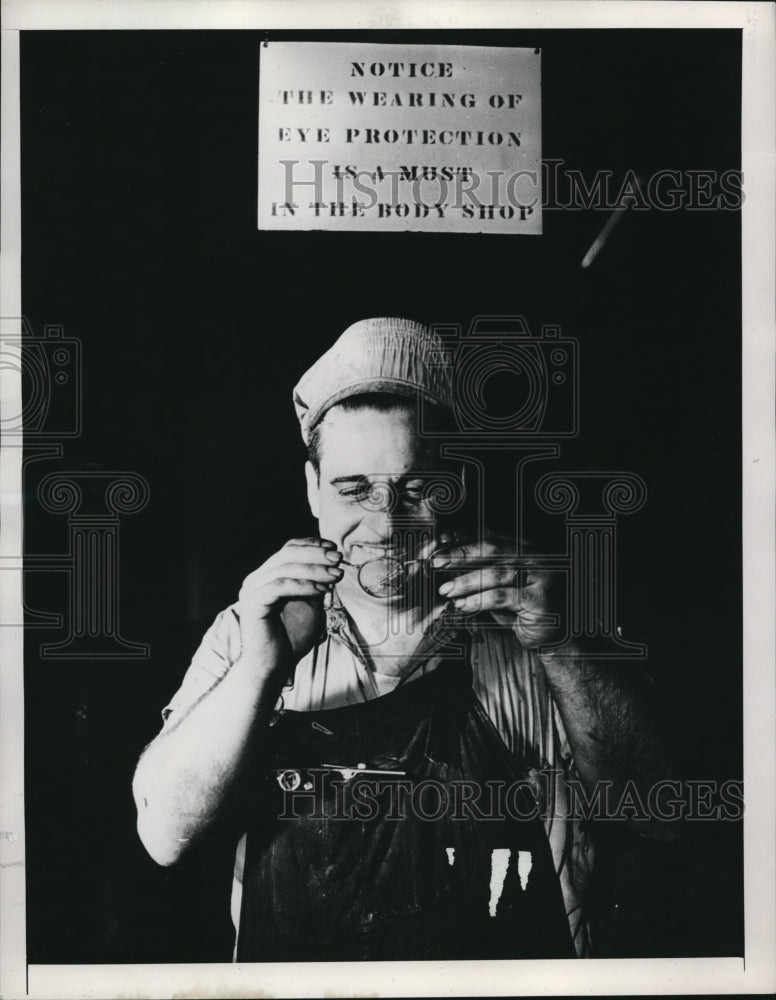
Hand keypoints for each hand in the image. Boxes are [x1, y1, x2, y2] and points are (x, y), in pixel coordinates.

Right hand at [238, 537, 342, 667]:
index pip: (289, 549)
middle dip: (316, 555)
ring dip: (314, 570)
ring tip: (335, 576)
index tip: (335, 549)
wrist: (276, 665)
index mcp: (268, 575)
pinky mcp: (252, 603)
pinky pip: (279, 586)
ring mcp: (252, 589)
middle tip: (338, 560)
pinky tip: (321, 590)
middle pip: (287, 554)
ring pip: (285, 568)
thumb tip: (332, 563)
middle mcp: (257, 579)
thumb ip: (317, 583)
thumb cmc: (292, 637)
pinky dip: (303, 585)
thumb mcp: (311, 603)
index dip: (312, 545)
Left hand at [431, 537, 562, 649]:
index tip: (442, 539)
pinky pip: (502, 597)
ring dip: (466, 581)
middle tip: (438, 562)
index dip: (466, 535)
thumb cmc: (522, 609)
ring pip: (496, 573)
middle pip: (493, 548)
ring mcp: (542, 576)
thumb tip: (446, 563)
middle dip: (462, 554)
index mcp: (526, 547)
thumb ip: (482, 572)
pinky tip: (462, 605)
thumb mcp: (501, 586)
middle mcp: (536, 556)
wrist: (553, 637)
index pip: (492, 534)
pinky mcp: (539, 599)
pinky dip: (478, 600)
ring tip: (446, 589)